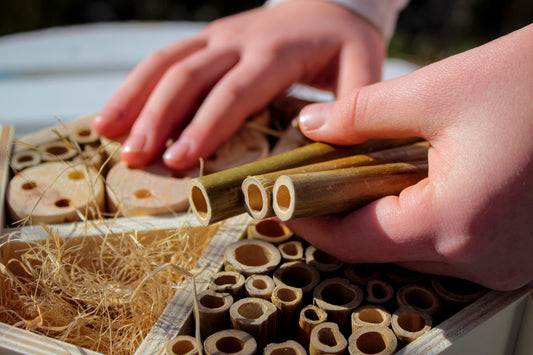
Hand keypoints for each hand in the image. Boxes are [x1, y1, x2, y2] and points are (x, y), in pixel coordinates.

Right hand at [92, 0, 384, 168]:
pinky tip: (117, 112)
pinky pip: (165, 58)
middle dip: (158, 118)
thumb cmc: (345, 42)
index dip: (206, 125)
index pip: (236, 91)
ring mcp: (218, 37)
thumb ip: (351, 104)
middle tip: (135, 158)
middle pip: (189, 77)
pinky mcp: (207, 41)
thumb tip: (314, 139)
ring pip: (166, 63)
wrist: (327, 2)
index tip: (180, 159)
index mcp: (277, 52)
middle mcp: (239, 40)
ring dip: (135, 99)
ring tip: (108, 134)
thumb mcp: (362, 66)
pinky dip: (137, 84)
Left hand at [288, 24, 532, 289]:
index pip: (356, 241)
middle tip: (319, 181)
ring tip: (364, 177)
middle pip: (384, 248)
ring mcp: (507, 263)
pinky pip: (452, 245)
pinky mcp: (520, 252)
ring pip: (417, 250)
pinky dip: (424, 219)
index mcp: (454, 224)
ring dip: (385, 217)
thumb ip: (361, 113)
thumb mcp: (437, 91)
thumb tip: (312, 127)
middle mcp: (482, 259)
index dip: (312, 222)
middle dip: (347, 215)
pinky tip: (416, 185)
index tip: (283, 202)